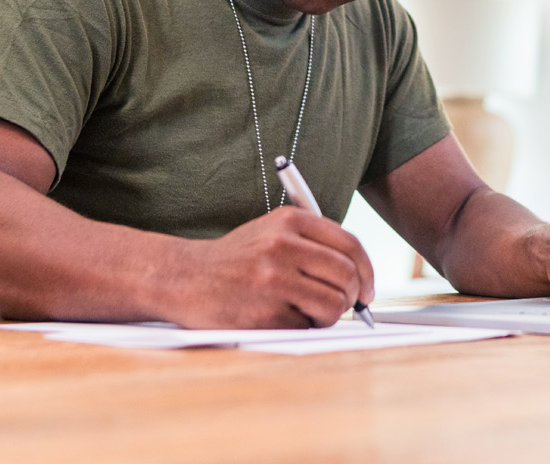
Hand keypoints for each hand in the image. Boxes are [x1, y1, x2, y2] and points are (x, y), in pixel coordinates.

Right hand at [162, 206, 374, 328]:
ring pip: (334, 304)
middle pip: (347, 276)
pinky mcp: (264, 312)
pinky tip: (282, 319)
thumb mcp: (271, 233)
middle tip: (343, 306)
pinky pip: (307, 326)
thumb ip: (314, 244)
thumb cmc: (235, 260)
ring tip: (308, 313)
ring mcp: (273, 279)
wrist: (182, 278)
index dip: (367, 271)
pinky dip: (303, 328)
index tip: (367, 289)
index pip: (350, 245)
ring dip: (329, 316)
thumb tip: (361, 275)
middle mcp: (283, 245)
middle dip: (353, 297)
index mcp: (290, 221)